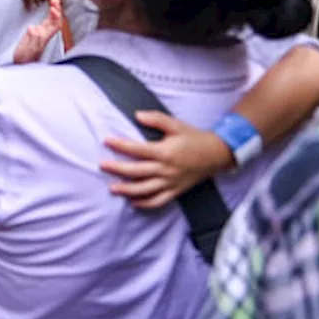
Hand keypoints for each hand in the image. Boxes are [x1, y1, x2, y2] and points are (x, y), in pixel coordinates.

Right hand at [13, 0, 62, 64]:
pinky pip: (47, 22)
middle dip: (57, 10)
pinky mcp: (37, 33)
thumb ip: (30, 39)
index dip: (56, 16)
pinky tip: (49, 9)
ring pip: (52, 21)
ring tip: (54, 0)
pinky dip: (50, 14)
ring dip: (55, 10)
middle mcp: (45, 35)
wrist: (20, 66)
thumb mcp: (26, 50)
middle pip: (56, 21)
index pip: (55, 25)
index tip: (53, 7)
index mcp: (44, 38)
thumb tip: (32, 28)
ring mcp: (42, 34)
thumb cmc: (23, 59)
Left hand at [100, 113, 234, 209]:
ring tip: (112, 188)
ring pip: (145, 189)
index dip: (120, 145)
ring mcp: (171, 182)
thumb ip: (156, 119)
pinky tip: (133, 202)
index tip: (106, 141)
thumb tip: (137, 115)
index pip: (137, 149)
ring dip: (127, 190)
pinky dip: (145, 204)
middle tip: (102, 165)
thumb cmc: (194, 137)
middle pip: (136, 171)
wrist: (216, 154)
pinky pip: (159, 201)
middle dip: (117, 168)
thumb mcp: (176, 125)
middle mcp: (166, 169)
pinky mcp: (176, 191)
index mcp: (164, 151)